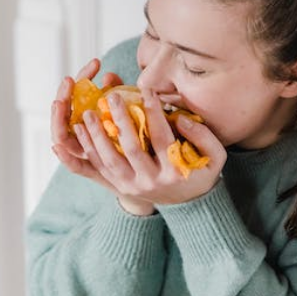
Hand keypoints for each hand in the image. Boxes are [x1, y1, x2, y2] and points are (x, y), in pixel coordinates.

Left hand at [52, 66, 226, 213]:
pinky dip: (90, 149)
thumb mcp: (215, 157)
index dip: (154, 113)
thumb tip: (181, 120)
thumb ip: (204, 137)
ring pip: (110, 160)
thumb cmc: (202, 173)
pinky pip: (100, 169)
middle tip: (112, 97)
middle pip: (131, 149)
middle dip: (121, 120)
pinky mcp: (121, 188)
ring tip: (89, 113)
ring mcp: (134, 187)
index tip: (147, 91)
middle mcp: (152, 182)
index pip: (161, 138)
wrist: (188, 204)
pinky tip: (81, 131)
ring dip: (97, 136)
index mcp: (175, 172)